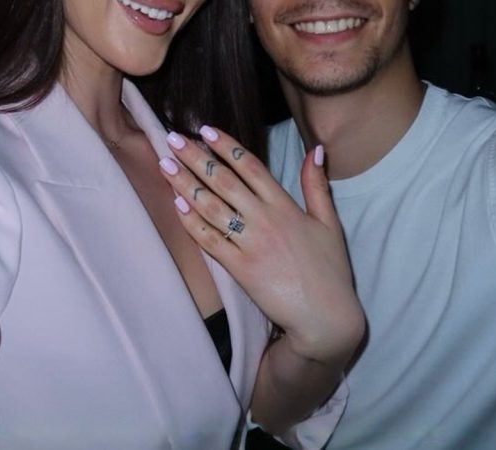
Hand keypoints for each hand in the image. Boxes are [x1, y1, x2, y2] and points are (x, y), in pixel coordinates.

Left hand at [159, 126, 363, 363]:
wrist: (325, 316)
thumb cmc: (330, 271)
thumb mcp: (330, 223)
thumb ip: (317, 186)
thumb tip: (315, 150)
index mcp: (285, 206)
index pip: (251, 167)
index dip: (227, 146)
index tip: (205, 129)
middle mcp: (265, 220)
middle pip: (223, 181)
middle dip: (195, 157)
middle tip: (172, 139)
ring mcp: (250, 244)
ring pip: (211, 207)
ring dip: (185, 184)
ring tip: (165, 165)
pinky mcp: (240, 269)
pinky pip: (210, 241)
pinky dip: (192, 223)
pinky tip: (176, 205)